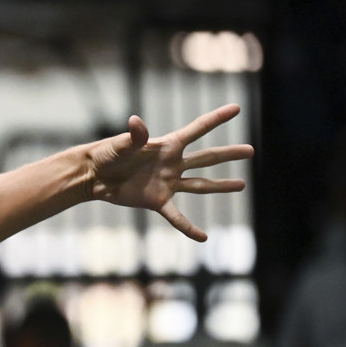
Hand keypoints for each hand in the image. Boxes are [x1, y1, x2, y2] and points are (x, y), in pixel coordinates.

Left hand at [88, 103, 253, 241]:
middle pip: (206, 158)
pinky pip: (177, 216)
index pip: (197, 129)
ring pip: (200, 185)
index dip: (217, 118)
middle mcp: (172, 163)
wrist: (94, 176)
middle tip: (251, 150)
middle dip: (228, 154)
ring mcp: (167, 183)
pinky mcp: (157, 200)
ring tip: (241, 184)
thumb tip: (136, 122)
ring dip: (220, 186)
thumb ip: (134, 136)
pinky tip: (203, 237)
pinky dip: (188, 227)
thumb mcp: (121, 144)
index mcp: (167, 145)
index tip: (236, 108)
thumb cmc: (107, 153)